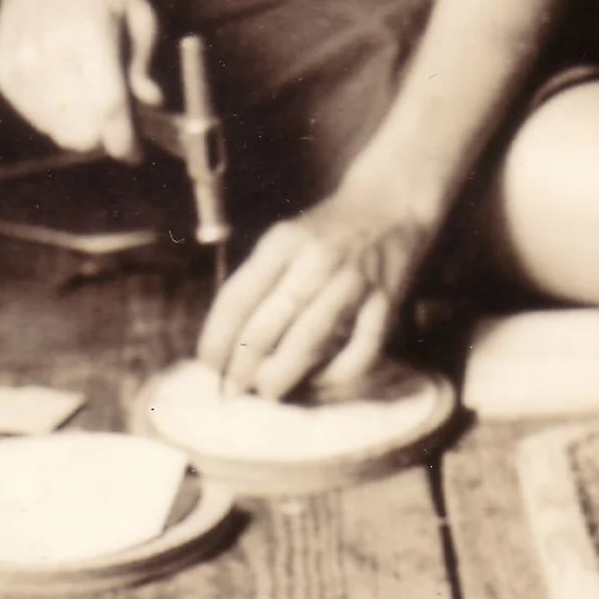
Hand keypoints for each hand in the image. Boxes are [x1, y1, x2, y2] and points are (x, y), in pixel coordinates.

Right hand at [0, 0, 159, 159]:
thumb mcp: (138, 14)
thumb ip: (143, 64)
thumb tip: (151, 104)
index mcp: (90, 34)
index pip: (108, 105)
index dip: (124, 140)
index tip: (135, 154)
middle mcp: (50, 52)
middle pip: (80, 130)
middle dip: (103, 136)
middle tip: (116, 120)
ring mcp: (21, 63)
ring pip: (57, 131)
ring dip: (80, 126)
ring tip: (90, 95)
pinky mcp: (3, 72)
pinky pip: (36, 120)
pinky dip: (56, 116)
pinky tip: (65, 87)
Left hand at [196, 182, 434, 398]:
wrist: (391, 205)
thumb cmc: (327, 232)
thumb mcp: (285, 240)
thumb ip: (259, 281)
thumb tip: (228, 341)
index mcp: (283, 242)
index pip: (237, 299)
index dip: (217, 339)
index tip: (208, 367)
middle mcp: (315, 262)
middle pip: (266, 328)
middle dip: (243, 369)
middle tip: (235, 391)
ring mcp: (353, 283)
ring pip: (307, 344)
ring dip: (280, 377)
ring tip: (268, 393)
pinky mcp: (385, 303)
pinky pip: (358, 353)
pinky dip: (335, 377)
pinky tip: (320, 383)